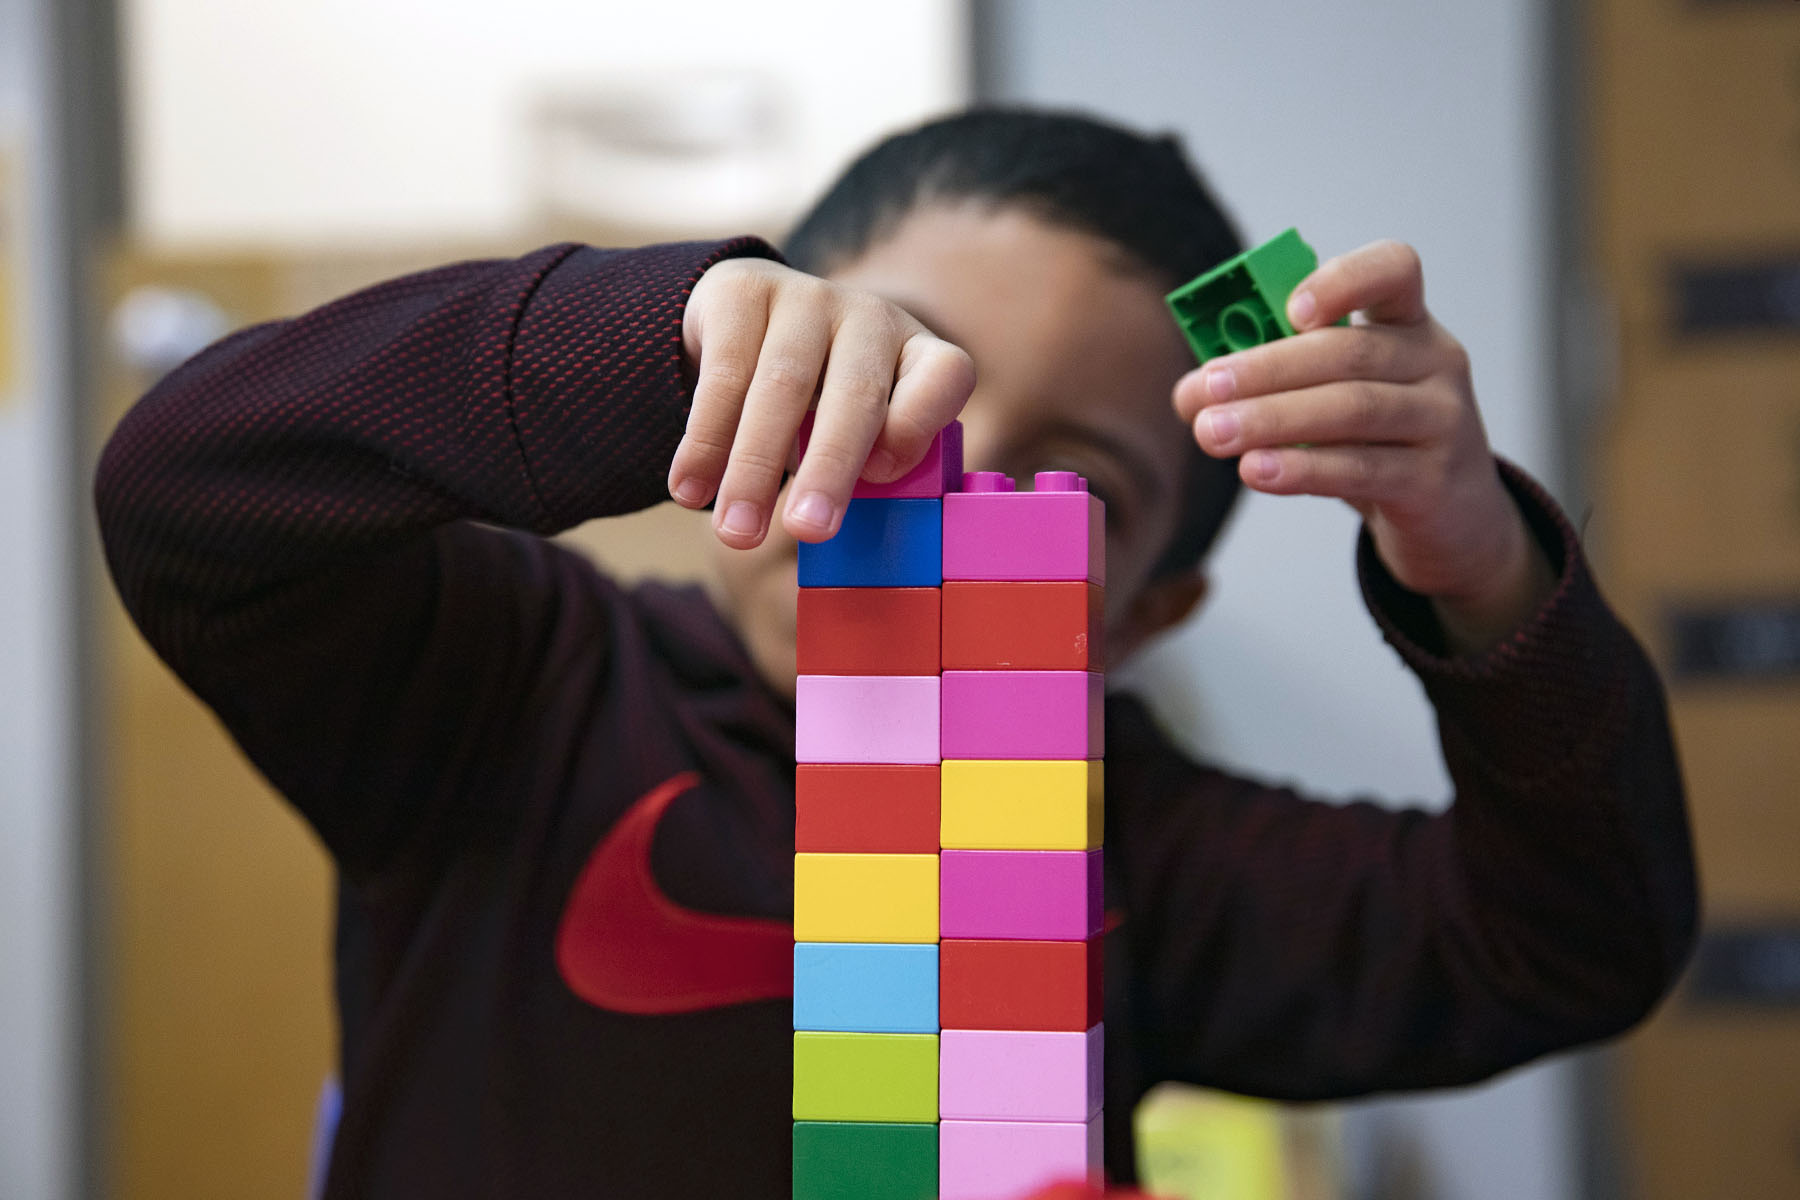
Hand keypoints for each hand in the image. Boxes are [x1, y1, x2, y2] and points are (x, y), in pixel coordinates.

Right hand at [669, 257, 974, 548]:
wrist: (743, 318)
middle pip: (856, 394)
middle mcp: (871, 317)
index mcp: (917, 352)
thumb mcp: (856, 428)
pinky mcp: (744, 291)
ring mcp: (809, 297)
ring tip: (736, 533)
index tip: (882, 476)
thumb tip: (857, 553)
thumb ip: (865, 472)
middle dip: (829, 468)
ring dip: (754, 468)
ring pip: (782, 386)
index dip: (919, 424)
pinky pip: (724, 373)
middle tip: (806, 532)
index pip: (944, 376)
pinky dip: (704, 441)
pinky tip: (689, 490)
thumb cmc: (817, 402)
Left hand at [1173, 240, 1554, 652]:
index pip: (1393, 269)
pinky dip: (1303, 468)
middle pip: (1349, 352)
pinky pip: (1361, 469)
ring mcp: (1444, 420)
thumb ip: (1275, 381)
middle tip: (1205, 388)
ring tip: (1212, 433)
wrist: (1450, 517)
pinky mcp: (1434, 481)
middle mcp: (1435, 361)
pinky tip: (1256, 470)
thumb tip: (1192, 392)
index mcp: (1407, 322)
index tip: (1289, 312)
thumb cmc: (1375, 440)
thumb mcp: (1335, 396)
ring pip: (1352, 410)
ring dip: (1273, 419)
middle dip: (1267, 368)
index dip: (1342, 281)